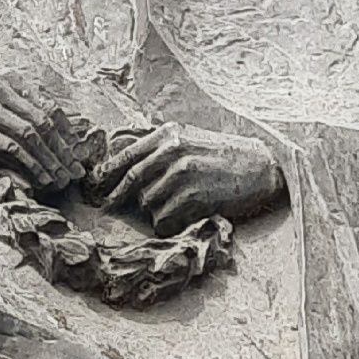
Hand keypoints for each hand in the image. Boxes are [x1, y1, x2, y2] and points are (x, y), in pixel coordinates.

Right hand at [0, 71, 96, 190]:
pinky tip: (39, 179)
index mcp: (9, 79)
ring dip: (49, 161)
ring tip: (60, 180)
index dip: (67, 133)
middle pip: (41, 121)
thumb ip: (23, 115)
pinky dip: (29, 165)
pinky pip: (8, 147)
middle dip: (62, 150)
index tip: (77, 156)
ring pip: (28, 135)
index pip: (48, 106)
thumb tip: (63, 142)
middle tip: (75, 172)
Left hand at [88, 120, 283, 232]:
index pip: (126, 155)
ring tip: (171, 209)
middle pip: (131, 180)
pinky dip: (166, 224)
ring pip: (147, 202)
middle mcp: (172, 151)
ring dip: (153, 211)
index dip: (106, 173)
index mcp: (168, 134)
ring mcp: (182, 175)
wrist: (263, 166)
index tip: (95, 185)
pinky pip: (163, 219)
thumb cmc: (226, 155)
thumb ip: (161, 147)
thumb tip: (127, 162)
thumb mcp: (191, 138)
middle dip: (116, 197)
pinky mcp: (193, 197)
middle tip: (106, 207)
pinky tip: (180, 219)